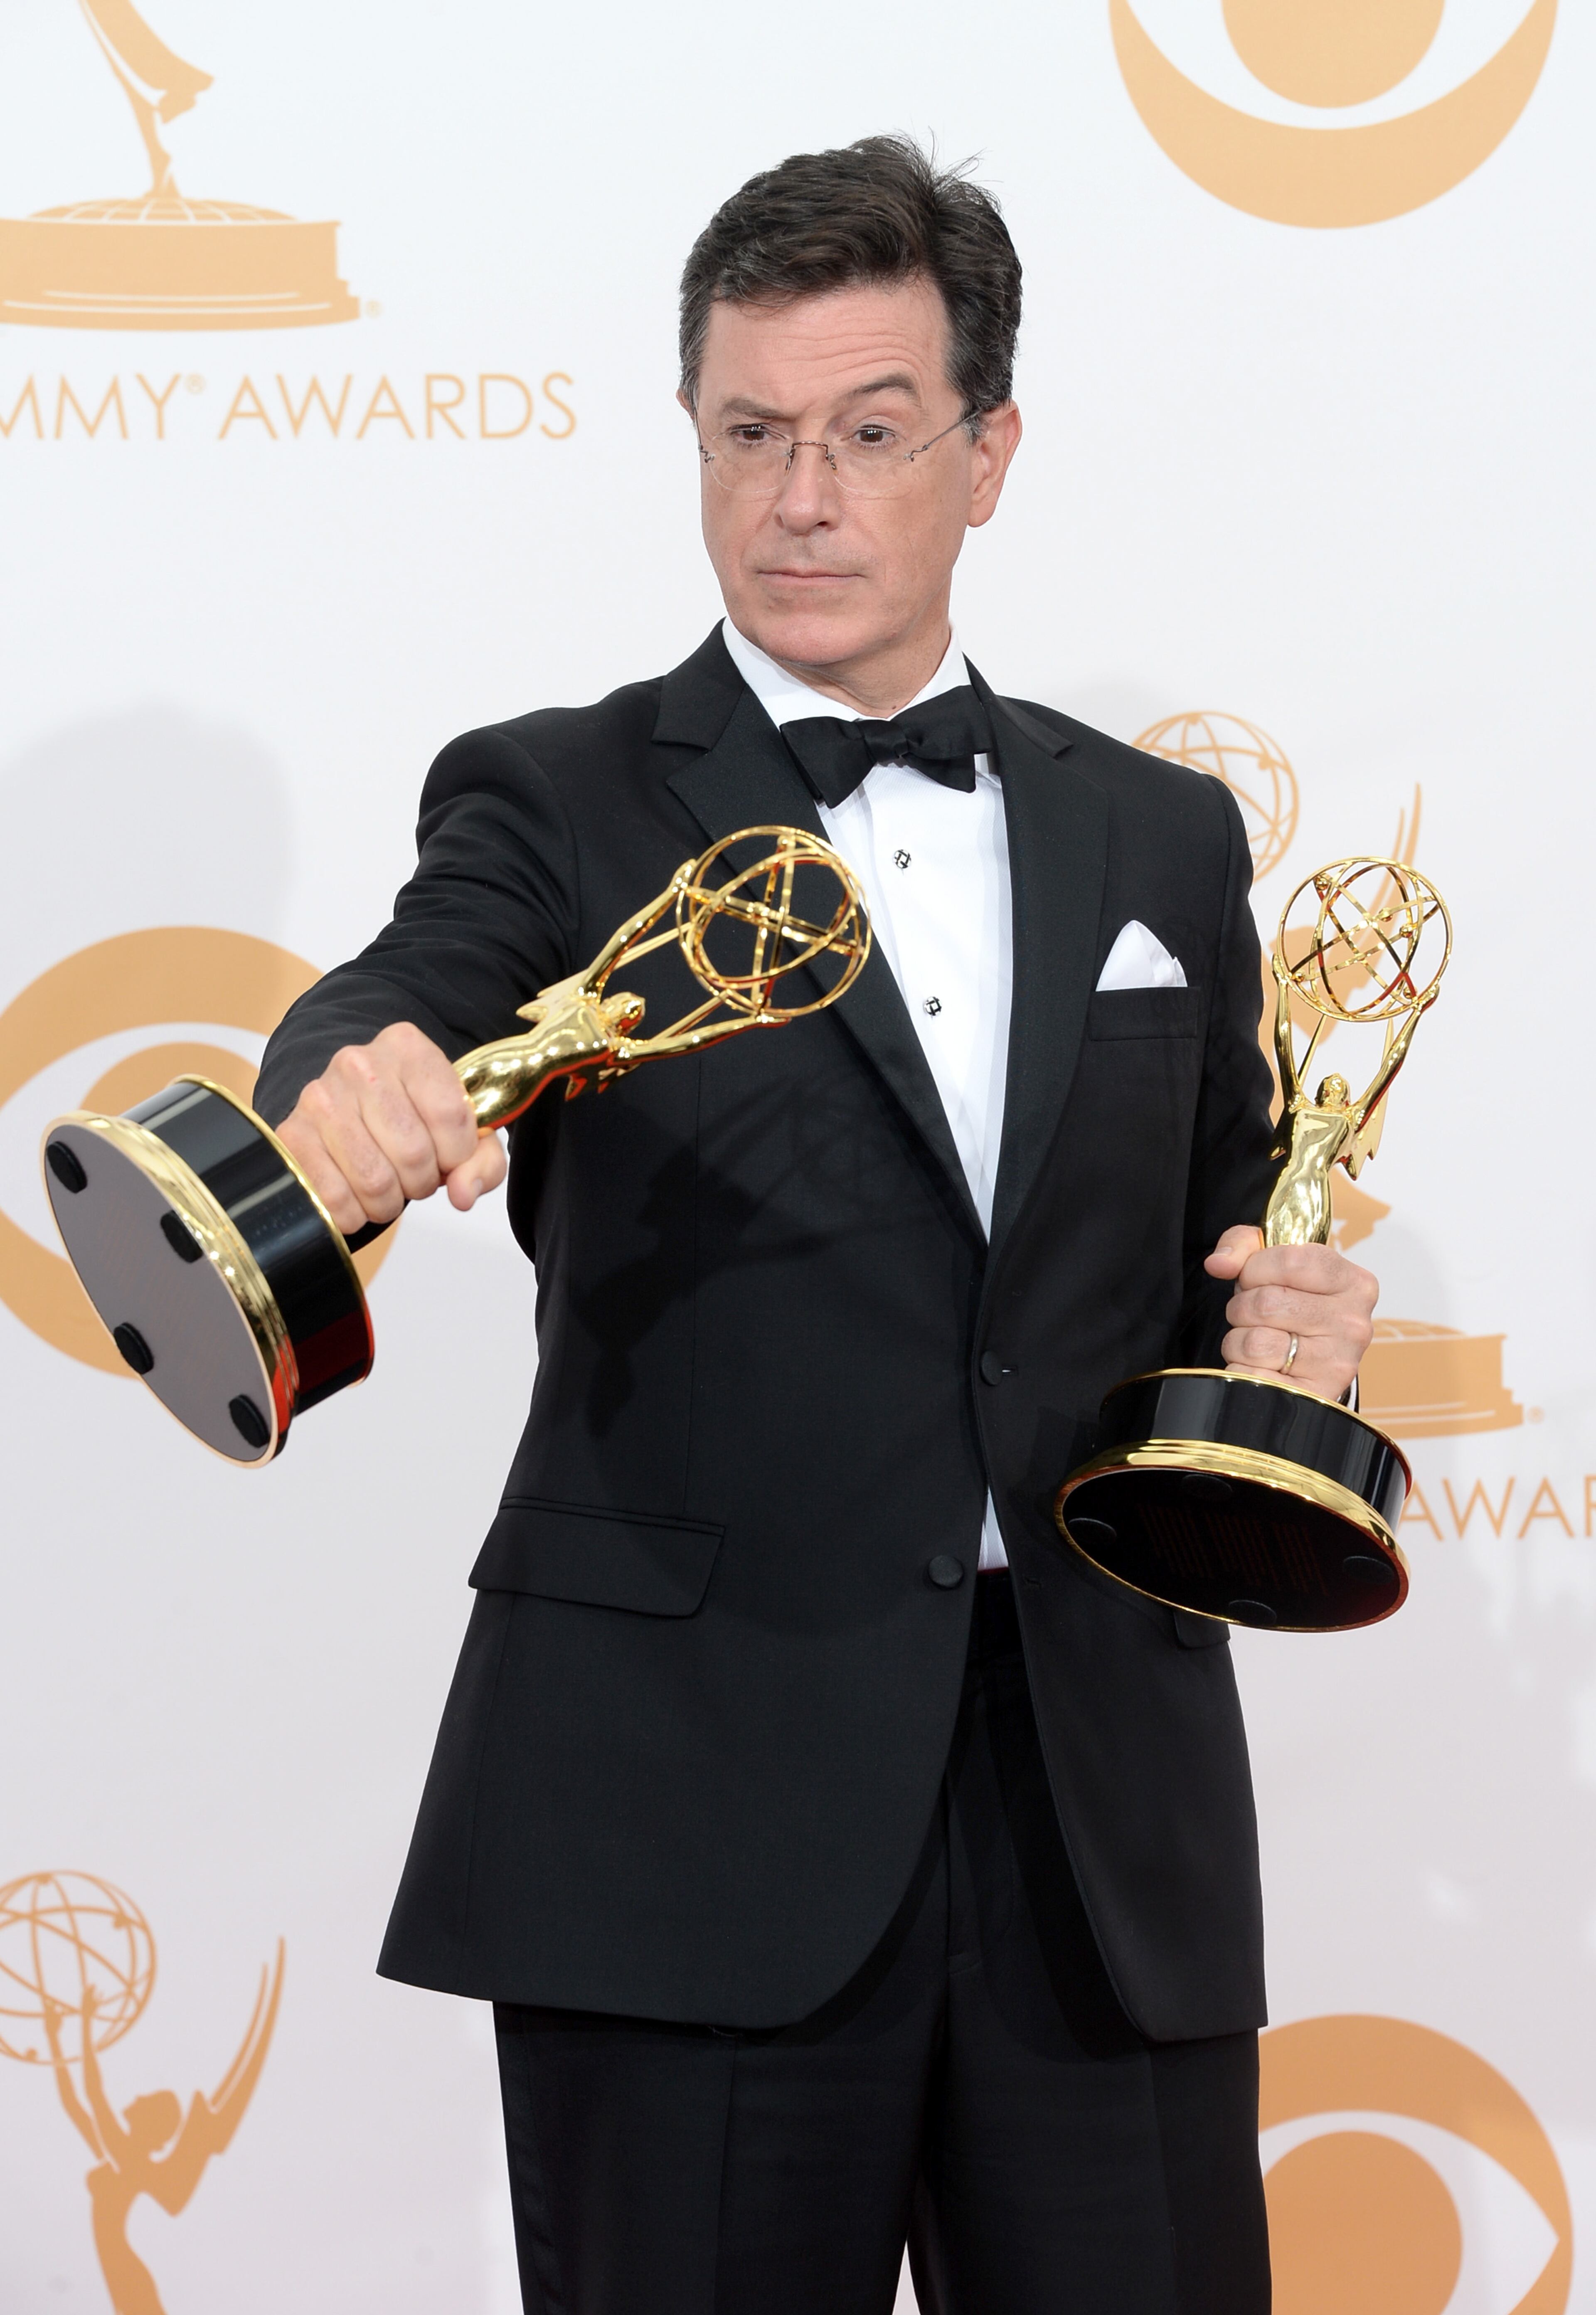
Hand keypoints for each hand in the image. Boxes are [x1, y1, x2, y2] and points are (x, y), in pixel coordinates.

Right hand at [275, 1023, 507, 1234]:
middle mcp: (359, 1064)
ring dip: (390, 1202)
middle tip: (416, 1175)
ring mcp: (320, 1097)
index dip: (458, 1153)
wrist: (351, 1106)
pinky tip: (359, 1197)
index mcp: (409, 1047)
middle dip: (423, 1181)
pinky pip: (335, 1198)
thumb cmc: (414, 1118)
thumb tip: (463, 1194)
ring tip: (390, 1186)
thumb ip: (481, 1162)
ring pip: (374, 1181)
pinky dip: (355, 1214)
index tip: (450, 1156)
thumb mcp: (463, 1131)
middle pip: (412, 1152)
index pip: (450, 1114)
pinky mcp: (292, 1133)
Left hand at [1204, 1225, 1376, 1402]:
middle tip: (1253, 1313)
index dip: (1255, 1268)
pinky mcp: (1313, 1396)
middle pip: (1267, 1303)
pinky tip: (1259, 1365)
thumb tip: (1218, 1263)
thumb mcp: (1276, 1263)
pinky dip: (1241, 1370)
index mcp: (1354, 1282)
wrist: (1313, 1361)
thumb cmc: (1294, 1303)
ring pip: (1255, 1343)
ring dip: (1238, 1340)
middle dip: (1243, 1305)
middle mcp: (1353, 1323)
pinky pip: (1252, 1378)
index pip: (1290, 1261)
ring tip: (1256, 1338)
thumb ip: (1245, 1245)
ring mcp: (1337, 1363)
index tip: (1254, 1277)